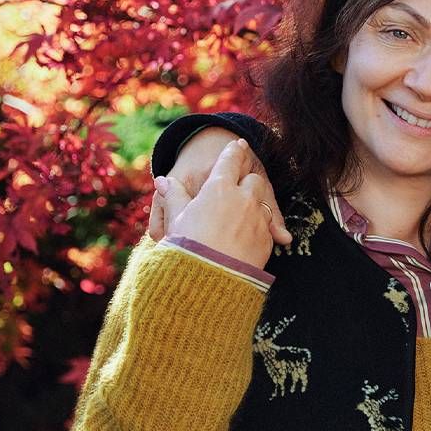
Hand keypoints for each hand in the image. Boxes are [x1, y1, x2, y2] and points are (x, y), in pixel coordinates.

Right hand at [149, 139, 279, 269]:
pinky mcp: (266, 241)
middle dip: (247, 180)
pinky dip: (258, 227)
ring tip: (240, 214)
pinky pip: (267, 227)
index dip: (234, 151)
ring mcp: (258, 219)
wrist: (207, 285)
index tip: (237, 145)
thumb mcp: (176, 219)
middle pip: (254, 179)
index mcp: (219, 189)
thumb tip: (162, 181)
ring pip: (263, 203)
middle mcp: (244, 200)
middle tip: (236, 186)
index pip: (230, 160)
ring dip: (255, 204)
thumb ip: (173, 197)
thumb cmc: (186, 249)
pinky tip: (245, 236)